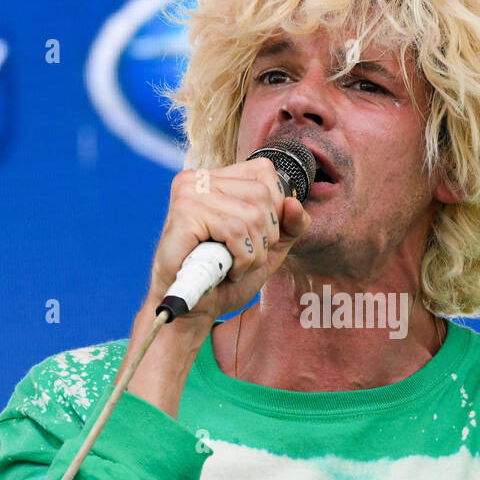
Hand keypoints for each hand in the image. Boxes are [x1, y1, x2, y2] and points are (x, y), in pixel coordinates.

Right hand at [145, 157, 311, 327]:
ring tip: (234, 267)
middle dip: (266, 236)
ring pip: (252, 215)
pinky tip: (226, 271)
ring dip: (253, 253)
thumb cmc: (225, 276)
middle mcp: (200, 179)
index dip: (275, 209)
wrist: (194, 309)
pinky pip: (234, 231)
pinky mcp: (184, 213)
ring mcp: (189, 192)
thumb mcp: (269, 247)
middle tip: (245, 258)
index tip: (257, 238)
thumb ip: (290, 225)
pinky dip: (241, 259)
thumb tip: (295, 204)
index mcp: (217, 179)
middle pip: (262, 194)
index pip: (265, 171)